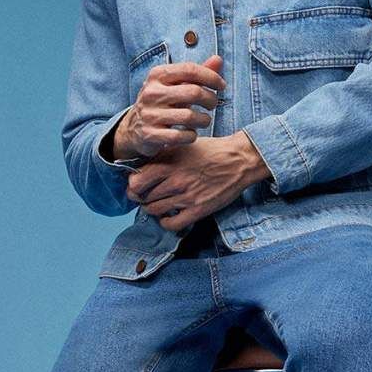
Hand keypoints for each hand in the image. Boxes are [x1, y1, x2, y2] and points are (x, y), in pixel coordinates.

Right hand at [118, 54, 226, 158]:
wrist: (133, 128)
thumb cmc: (162, 102)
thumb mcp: (175, 84)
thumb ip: (197, 73)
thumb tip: (218, 59)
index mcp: (157, 75)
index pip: (190, 69)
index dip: (211, 77)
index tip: (221, 86)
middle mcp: (151, 92)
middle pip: (194, 92)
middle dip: (211, 99)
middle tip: (213, 105)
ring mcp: (150, 114)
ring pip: (190, 116)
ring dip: (204, 120)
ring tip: (204, 120)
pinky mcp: (150, 134)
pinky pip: (181, 136)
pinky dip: (191, 136)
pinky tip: (191, 133)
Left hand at [127, 130, 270, 230]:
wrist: (238, 160)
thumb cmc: (211, 151)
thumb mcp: (182, 147)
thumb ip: (163, 156)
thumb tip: (143, 168)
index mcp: (169, 163)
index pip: (136, 182)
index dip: (133, 186)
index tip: (137, 186)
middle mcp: (175, 181)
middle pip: (144, 197)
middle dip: (142, 198)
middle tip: (147, 196)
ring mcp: (186, 197)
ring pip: (154, 210)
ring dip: (153, 209)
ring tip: (158, 204)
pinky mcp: (197, 210)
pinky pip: (171, 224)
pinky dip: (165, 222)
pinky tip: (169, 216)